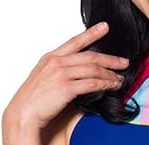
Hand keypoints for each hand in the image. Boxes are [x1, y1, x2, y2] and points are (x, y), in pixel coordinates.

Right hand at [3, 22, 128, 130]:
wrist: (25, 112)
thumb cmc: (35, 99)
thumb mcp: (45, 78)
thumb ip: (60, 71)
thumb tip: (79, 74)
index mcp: (51, 57)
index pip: (76, 42)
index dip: (92, 33)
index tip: (105, 28)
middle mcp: (57, 62)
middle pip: (90, 56)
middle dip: (110, 59)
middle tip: (124, 62)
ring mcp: (61, 74)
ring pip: (93, 70)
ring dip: (110, 74)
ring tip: (120, 79)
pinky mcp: (66, 88)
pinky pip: (92, 84)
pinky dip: (105, 84)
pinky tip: (112, 87)